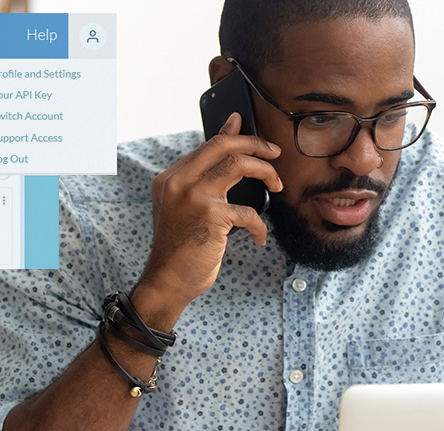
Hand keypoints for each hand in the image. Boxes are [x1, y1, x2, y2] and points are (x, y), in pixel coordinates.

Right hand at [133, 112, 283, 324]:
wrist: (167, 280)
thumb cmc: (180, 247)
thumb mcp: (185, 207)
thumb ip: (202, 180)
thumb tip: (227, 145)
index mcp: (170, 177)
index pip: (208, 146)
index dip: (236, 137)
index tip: (255, 136)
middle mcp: (178, 181)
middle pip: (222, 146)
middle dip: (255, 144)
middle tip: (275, 152)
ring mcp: (193, 196)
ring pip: (238, 164)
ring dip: (266, 172)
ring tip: (277, 185)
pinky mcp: (210, 215)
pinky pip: (248, 211)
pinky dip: (259, 225)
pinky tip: (259, 237)